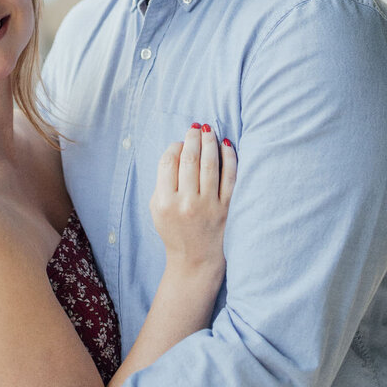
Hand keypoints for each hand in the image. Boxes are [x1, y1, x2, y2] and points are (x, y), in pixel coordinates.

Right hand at [150, 124, 235, 276]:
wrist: (194, 259)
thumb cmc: (174, 230)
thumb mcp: (157, 209)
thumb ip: (162, 181)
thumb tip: (178, 150)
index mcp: (165, 202)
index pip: (169, 162)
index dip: (175, 146)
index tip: (180, 142)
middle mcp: (186, 202)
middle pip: (189, 160)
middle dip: (193, 138)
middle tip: (196, 127)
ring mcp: (208, 205)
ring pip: (209, 165)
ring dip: (210, 143)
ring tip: (209, 130)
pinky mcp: (225, 208)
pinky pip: (229, 177)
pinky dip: (229, 158)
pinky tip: (227, 146)